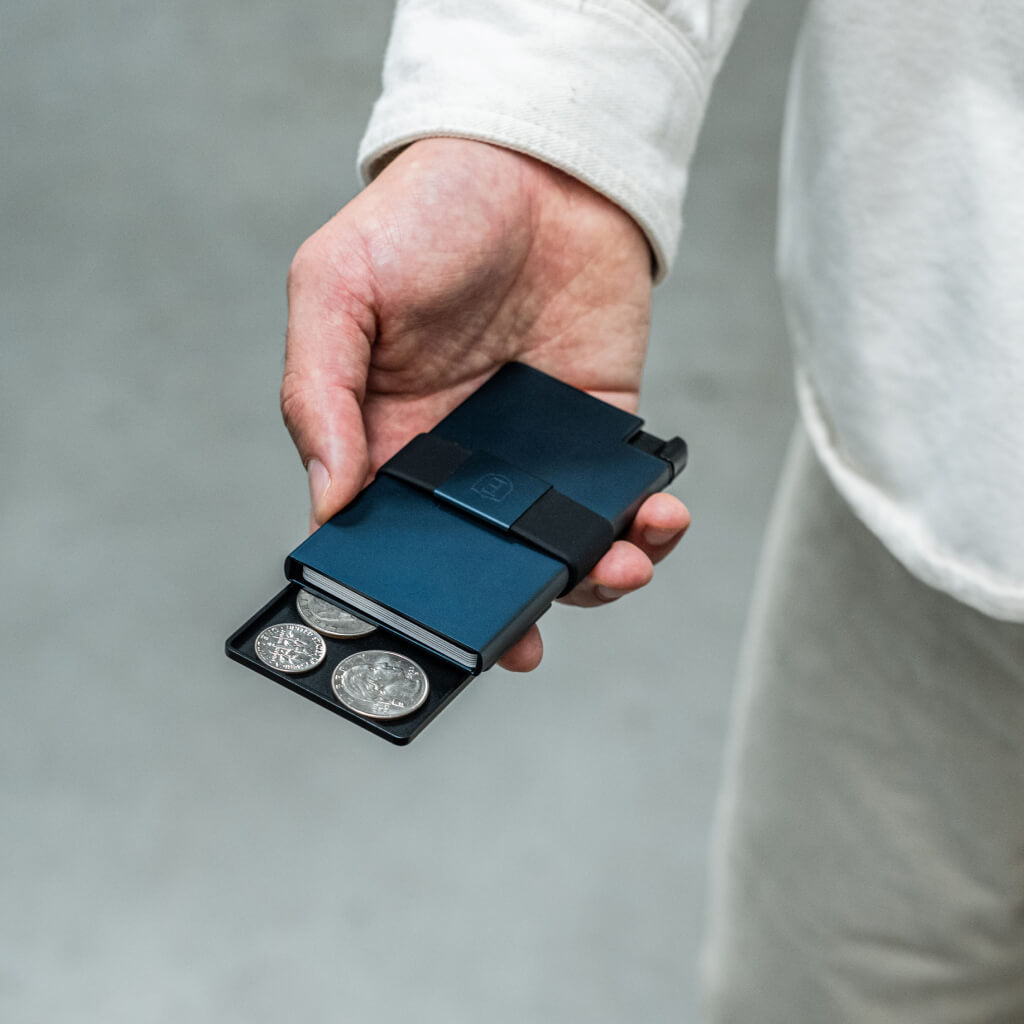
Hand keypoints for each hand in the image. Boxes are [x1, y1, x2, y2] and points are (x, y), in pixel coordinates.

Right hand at [282, 138, 688, 669]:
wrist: (534, 159)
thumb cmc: (423, 217)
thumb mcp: (336, 289)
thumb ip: (317, 394)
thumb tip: (327, 502)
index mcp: (385, 439)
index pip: (390, 543)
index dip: (408, 600)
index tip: (432, 642)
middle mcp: (460, 460)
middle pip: (483, 564)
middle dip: (511, 613)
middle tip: (528, 643)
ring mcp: (535, 451)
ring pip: (561, 545)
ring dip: (594, 577)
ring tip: (617, 568)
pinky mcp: (600, 427)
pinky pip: (623, 497)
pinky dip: (645, 523)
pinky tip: (655, 519)